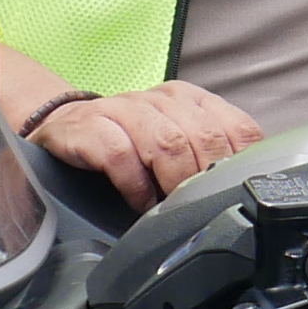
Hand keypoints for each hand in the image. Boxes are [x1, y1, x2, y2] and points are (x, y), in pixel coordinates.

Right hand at [6, 67, 261, 209]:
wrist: (64, 128)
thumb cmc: (128, 142)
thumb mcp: (176, 145)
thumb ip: (208, 159)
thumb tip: (243, 195)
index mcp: (192, 100)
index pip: (238, 127)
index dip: (242, 166)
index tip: (236, 195)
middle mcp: (162, 99)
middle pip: (204, 137)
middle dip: (207, 179)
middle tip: (201, 207)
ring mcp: (125, 109)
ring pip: (167, 142)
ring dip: (174, 183)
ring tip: (171, 209)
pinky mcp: (91, 126)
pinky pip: (120, 154)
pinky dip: (135, 186)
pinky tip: (138, 203)